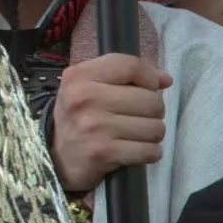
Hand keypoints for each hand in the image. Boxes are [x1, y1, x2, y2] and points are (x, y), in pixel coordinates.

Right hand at [51, 53, 171, 191]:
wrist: (57, 156)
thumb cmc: (79, 117)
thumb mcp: (89, 86)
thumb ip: (125, 75)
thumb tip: (166, 80)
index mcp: (79, 76)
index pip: (131, 66)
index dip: (149, 77)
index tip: (149, 88)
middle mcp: (84, 97)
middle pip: (150, 99)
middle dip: (152, 111)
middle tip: (136, 117)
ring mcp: (94, 126)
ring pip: (155, 127)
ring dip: (152, 134)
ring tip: (134, 134)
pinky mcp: (104, 152)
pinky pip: (150, 151)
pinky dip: (149, 153)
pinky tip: (134, 150)